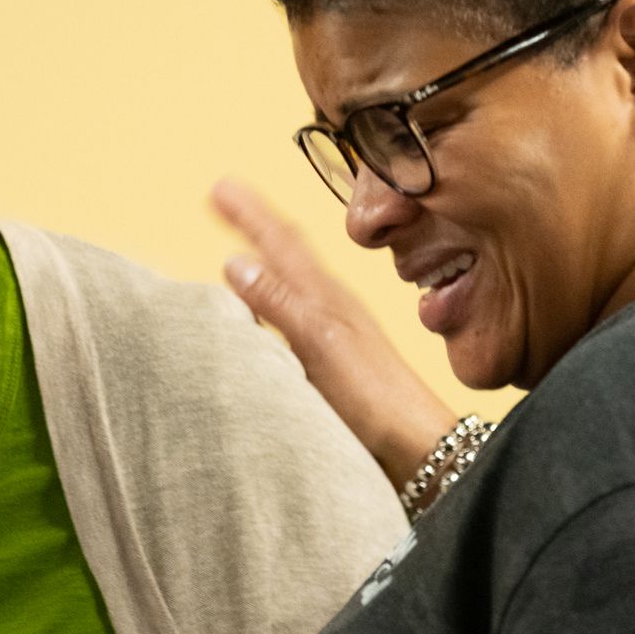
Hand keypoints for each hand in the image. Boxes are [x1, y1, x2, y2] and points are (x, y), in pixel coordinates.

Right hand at [212, 178, 454, 488]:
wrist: (414, 446)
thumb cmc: (374, 398)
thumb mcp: (320, 343)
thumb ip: (279, 303)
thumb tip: (234, 262)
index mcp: (325, 296)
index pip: (281, 241)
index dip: (249, 214)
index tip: (220, 187)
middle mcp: (329, 307)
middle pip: (285, 252)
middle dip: (252, 223)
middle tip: (221, 195)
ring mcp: (332, 333)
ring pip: (289, 282)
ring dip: (261, 259)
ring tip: (236, 244)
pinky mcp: (332, 362)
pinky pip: (289, 317)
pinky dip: (268, 303)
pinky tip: (262, 316)